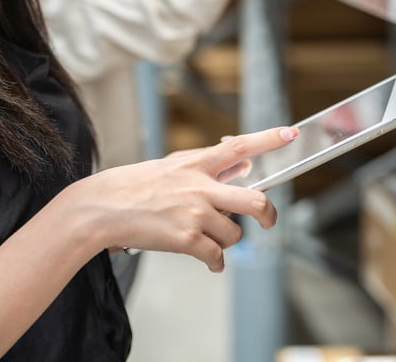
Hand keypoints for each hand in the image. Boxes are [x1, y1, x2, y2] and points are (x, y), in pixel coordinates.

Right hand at [66, 126, 299, 271]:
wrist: (104, 207)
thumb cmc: (135, 186)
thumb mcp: (172, 166)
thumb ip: (204, 167)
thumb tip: (238, 165)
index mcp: (197, 164)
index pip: (240, 147)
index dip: (268, 140)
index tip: (291, 133)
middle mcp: (201, 187)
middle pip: (255, 201)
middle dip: (269, 215)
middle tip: (269, 221)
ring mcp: (195, 214)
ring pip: (234, 234)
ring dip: (224, 241)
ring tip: (204, 237)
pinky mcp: (187, 239)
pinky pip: (216, 257)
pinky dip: (213, 262)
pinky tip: (204, 258)